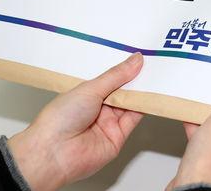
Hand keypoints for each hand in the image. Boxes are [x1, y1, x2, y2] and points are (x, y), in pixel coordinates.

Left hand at [8, 53, 143, 190]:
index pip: (112, 78)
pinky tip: (152, 94)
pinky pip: (134, 119)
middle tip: (153, 64)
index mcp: (87, 94)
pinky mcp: (118, 137)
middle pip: (123, 91)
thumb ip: (116, 76)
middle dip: (136, 79)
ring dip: (142, 92)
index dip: (126, 69)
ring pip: (131, 104)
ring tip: (156, 75)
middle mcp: (98, 108)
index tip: (141, 58)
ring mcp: (108, 123)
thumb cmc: (60, 119)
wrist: (53, 153)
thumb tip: (135, 60)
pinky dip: (144, 107)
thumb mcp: (90, 89)